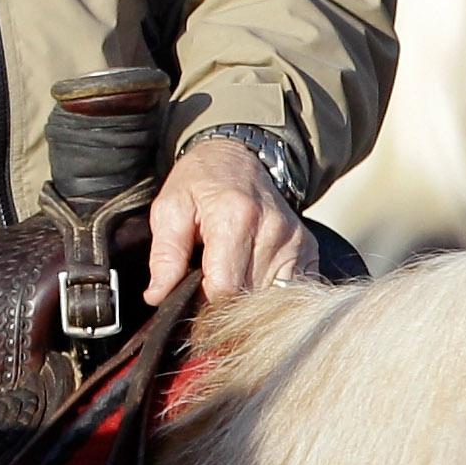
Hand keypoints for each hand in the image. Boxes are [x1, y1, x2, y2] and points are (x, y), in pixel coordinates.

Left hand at [147, 133, 307, 301]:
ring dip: (247, 302)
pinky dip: (269, 294)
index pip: (223, 287)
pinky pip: (291, 289)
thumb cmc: (199, 184)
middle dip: (224, 306)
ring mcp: (294, 240)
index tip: (189, 304)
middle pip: (248, 296)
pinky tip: (251, 281)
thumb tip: (157, 296)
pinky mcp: (307, 248)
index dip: (203, 306)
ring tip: (227, 283)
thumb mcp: (170, 209)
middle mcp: (272, 230)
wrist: (240, 158)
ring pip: (271, 298)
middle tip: (204, 296)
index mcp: (234, 218)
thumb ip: (165, 255)